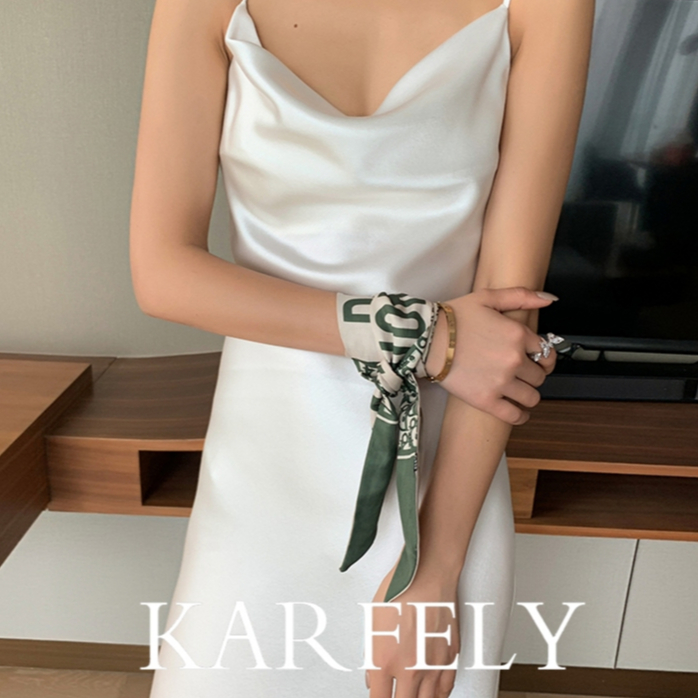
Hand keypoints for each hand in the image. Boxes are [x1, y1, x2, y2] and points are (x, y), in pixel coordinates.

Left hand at [366, 562, 459, 697]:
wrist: (429, 574)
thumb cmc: (401, 590)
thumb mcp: (372, 622)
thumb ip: (370, 656)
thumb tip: (371, 677)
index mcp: (383, 661)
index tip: (378, 697)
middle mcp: (409, 669)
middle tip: (393, 694)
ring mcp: (432, 666)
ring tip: (410, 693)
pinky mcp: (450, 658)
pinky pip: (444, 691)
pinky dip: (436, 696)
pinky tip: (430, 693)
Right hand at [424, 287, 558, 424]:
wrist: (426, 338)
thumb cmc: (452, 317)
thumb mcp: (487, 297)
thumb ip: (520, 296)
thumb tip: (549, 298)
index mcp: (517, 335)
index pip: (545, 351)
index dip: (542, 356)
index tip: (535, 359)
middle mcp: (514, 360)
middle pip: (539, 376)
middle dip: (533, 374)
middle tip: (521, 373)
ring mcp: (501, 382)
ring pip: (532, 397)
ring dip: (528, 394)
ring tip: (518, 391)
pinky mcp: (485, 400)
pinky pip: (514, 415)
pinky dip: (520, 415)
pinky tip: (518, 412)